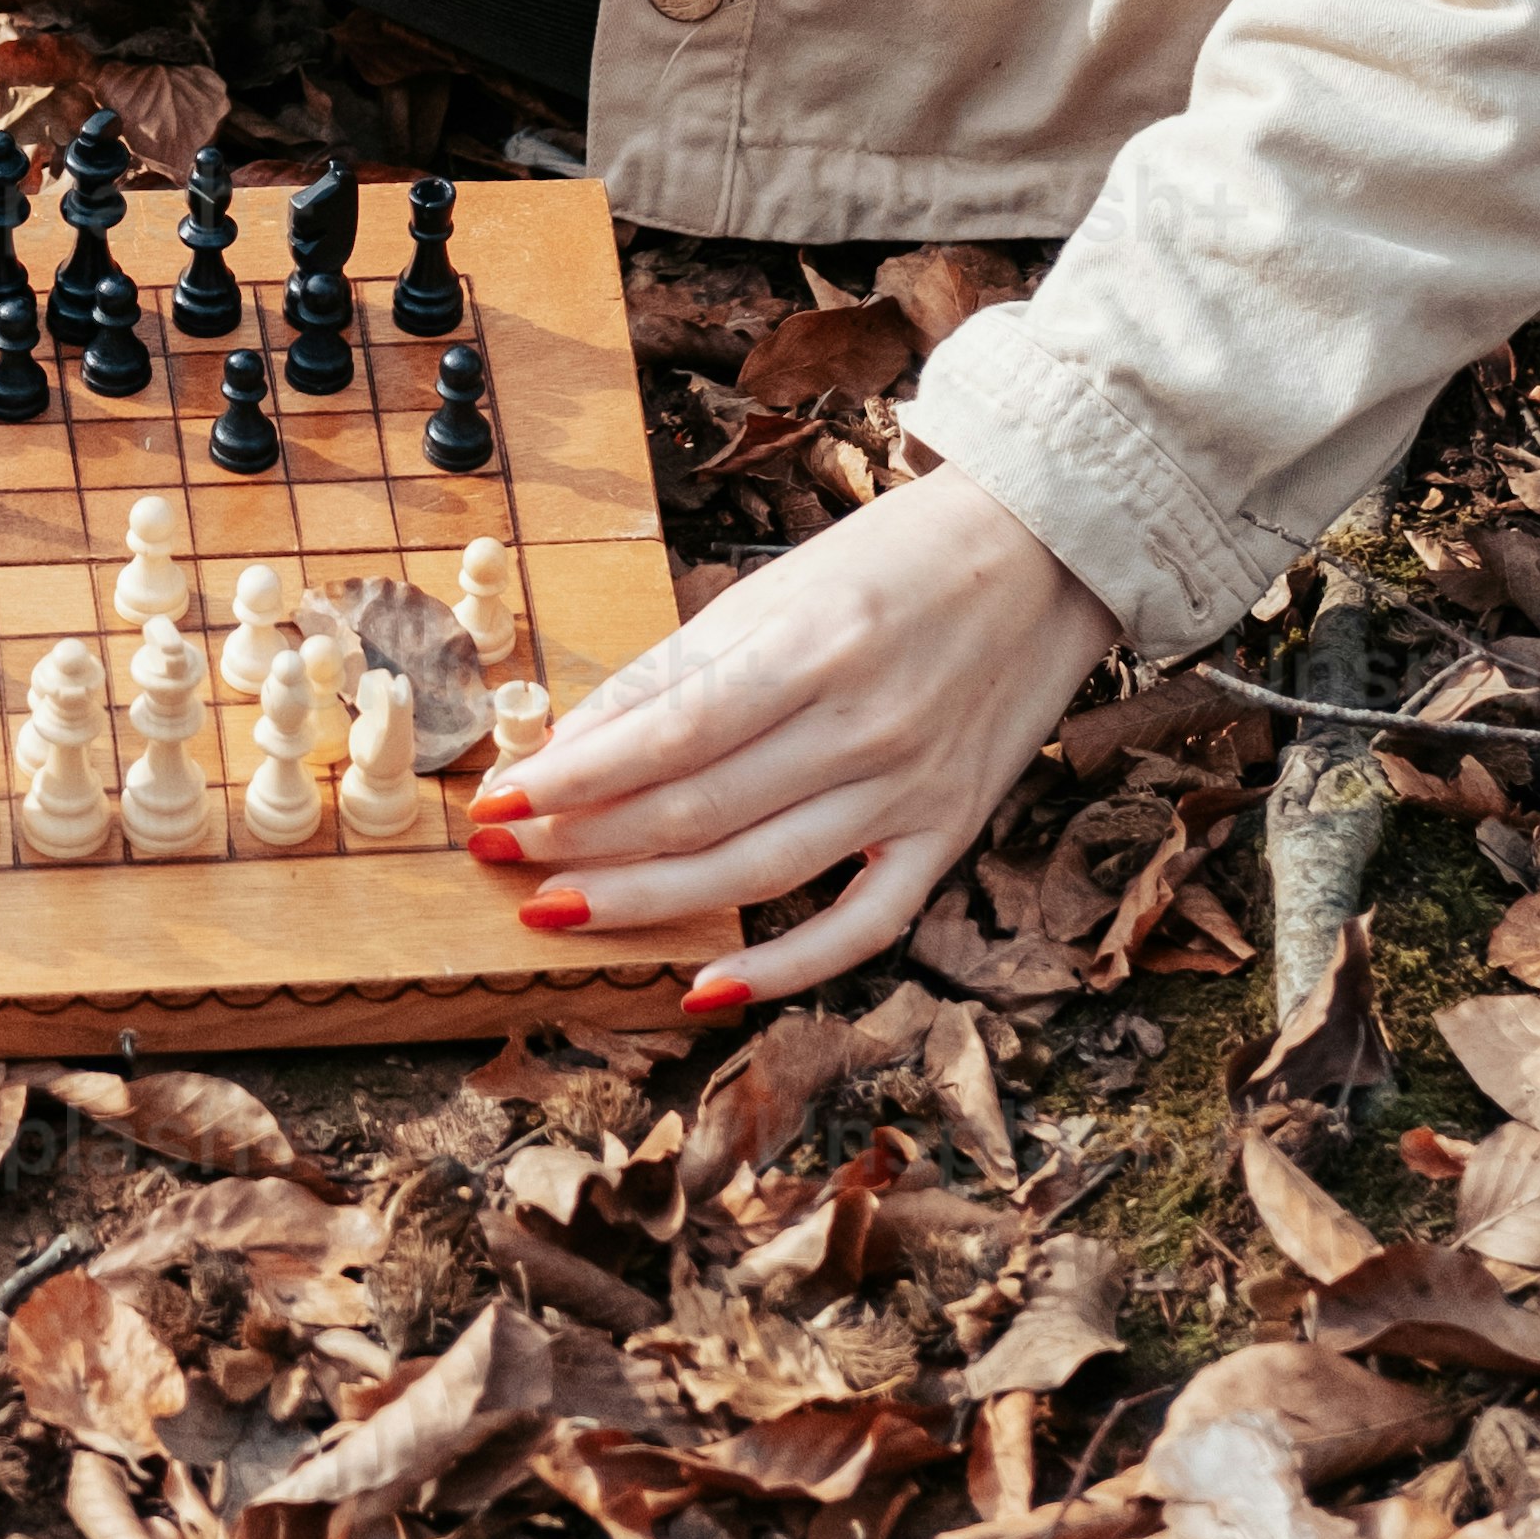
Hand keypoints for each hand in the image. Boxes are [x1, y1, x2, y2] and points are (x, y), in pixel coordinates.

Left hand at [471, 458, 1118, 1017]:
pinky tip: (704, 985)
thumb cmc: (893, 559)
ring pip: (757, 872)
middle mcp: (862, 724)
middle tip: (503, 858)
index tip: (497, 801)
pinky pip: (861, 927)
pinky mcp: (948, 835)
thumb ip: (681, 669)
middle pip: (698, 811)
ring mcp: (910, 790)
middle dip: (584, 843)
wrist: (1042, 553)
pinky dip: (783, 967)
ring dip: (647, 902)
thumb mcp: (777, 587)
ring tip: (559, 910)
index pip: (666, 734)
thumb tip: (577, 740)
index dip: (571, 779)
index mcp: (811, 644)